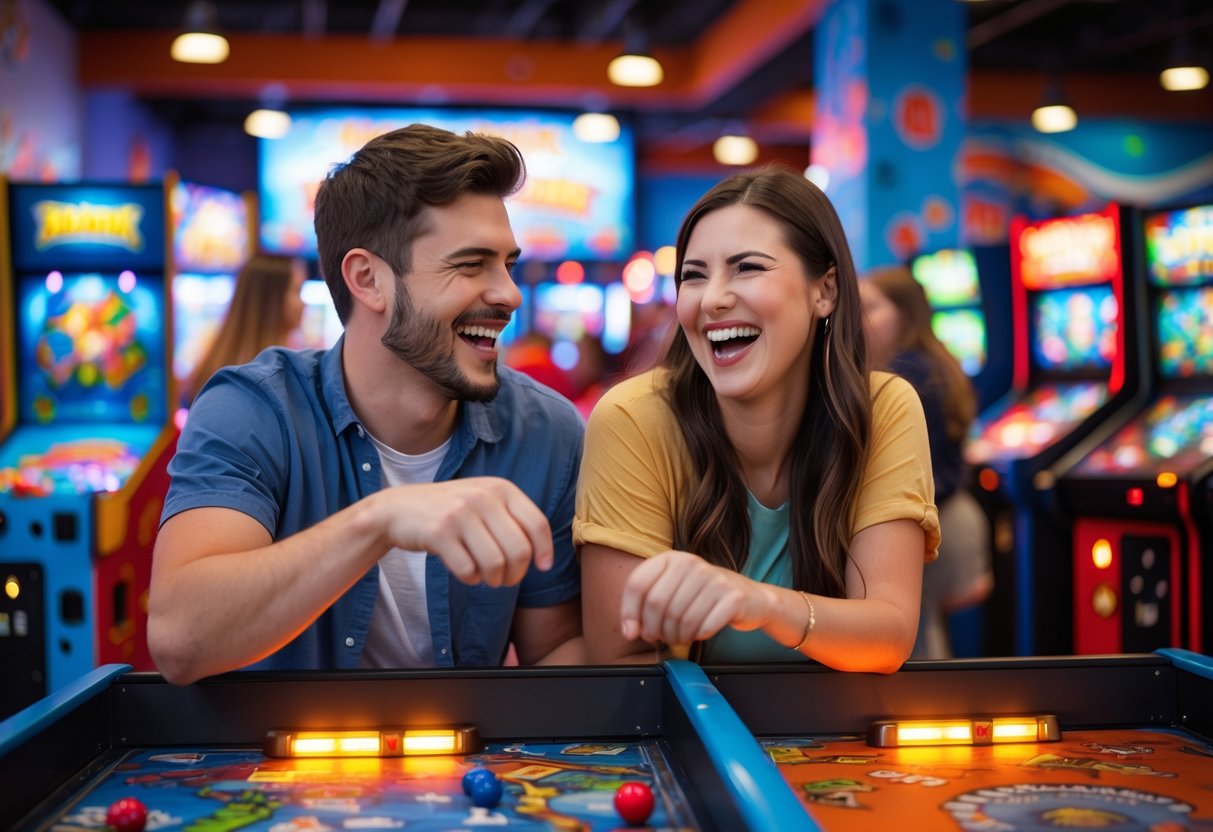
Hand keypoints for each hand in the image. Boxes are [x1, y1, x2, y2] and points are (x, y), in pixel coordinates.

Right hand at [380, 478, 552, 586]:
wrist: (398, 509)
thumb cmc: (450, 512)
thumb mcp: (483, 501)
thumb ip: (512, 519)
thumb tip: (543, 558)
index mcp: (500, 488)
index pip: (537, 524)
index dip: (544, 551)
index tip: (542, 567)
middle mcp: (483, 497)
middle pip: (519, 550)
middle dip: (516, 574)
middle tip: (505, 580)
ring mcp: (460, 513)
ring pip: (496, 564)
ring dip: (493, 579)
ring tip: (486, 577)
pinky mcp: (439, 533)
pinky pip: (468, 570)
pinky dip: (470, 579)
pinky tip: (465, 572)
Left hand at [619, 551, 774, 646]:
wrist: (752, 599)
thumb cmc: (704, 597)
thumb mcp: (674, 591)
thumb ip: (646, 606)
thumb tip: (629, 631)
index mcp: (672, 558)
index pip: (637, 584)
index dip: (629, 612)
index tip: (632, 632)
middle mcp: (692, 563)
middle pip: (656, 605)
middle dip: (654, 630)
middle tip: (662, 638)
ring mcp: (714, 579)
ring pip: (680, 619)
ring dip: (677, 637)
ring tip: (681, 637)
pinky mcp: (734, 597)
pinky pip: (704, 627)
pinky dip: (698, 637)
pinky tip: (700, 633)